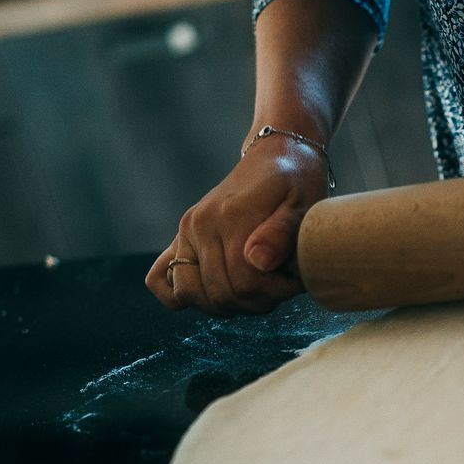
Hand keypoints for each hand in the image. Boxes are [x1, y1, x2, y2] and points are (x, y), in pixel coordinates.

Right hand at [146, 136, 328, 315]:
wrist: (276, 158)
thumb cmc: (297, 183)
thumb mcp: (304, 204)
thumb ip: (283, 233)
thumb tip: (257, 261)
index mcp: (231, 217)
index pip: (244, 283)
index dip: (274, 294)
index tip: (294, 282)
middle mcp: (200, 224)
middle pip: (219, 294)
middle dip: (254, 302)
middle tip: (278, 286)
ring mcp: (185, 231)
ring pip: (190, 294)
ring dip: (226, 305)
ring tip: (254, 288)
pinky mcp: (179, 238)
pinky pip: (159, 280)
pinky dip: (182, 296)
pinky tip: (216, 290)